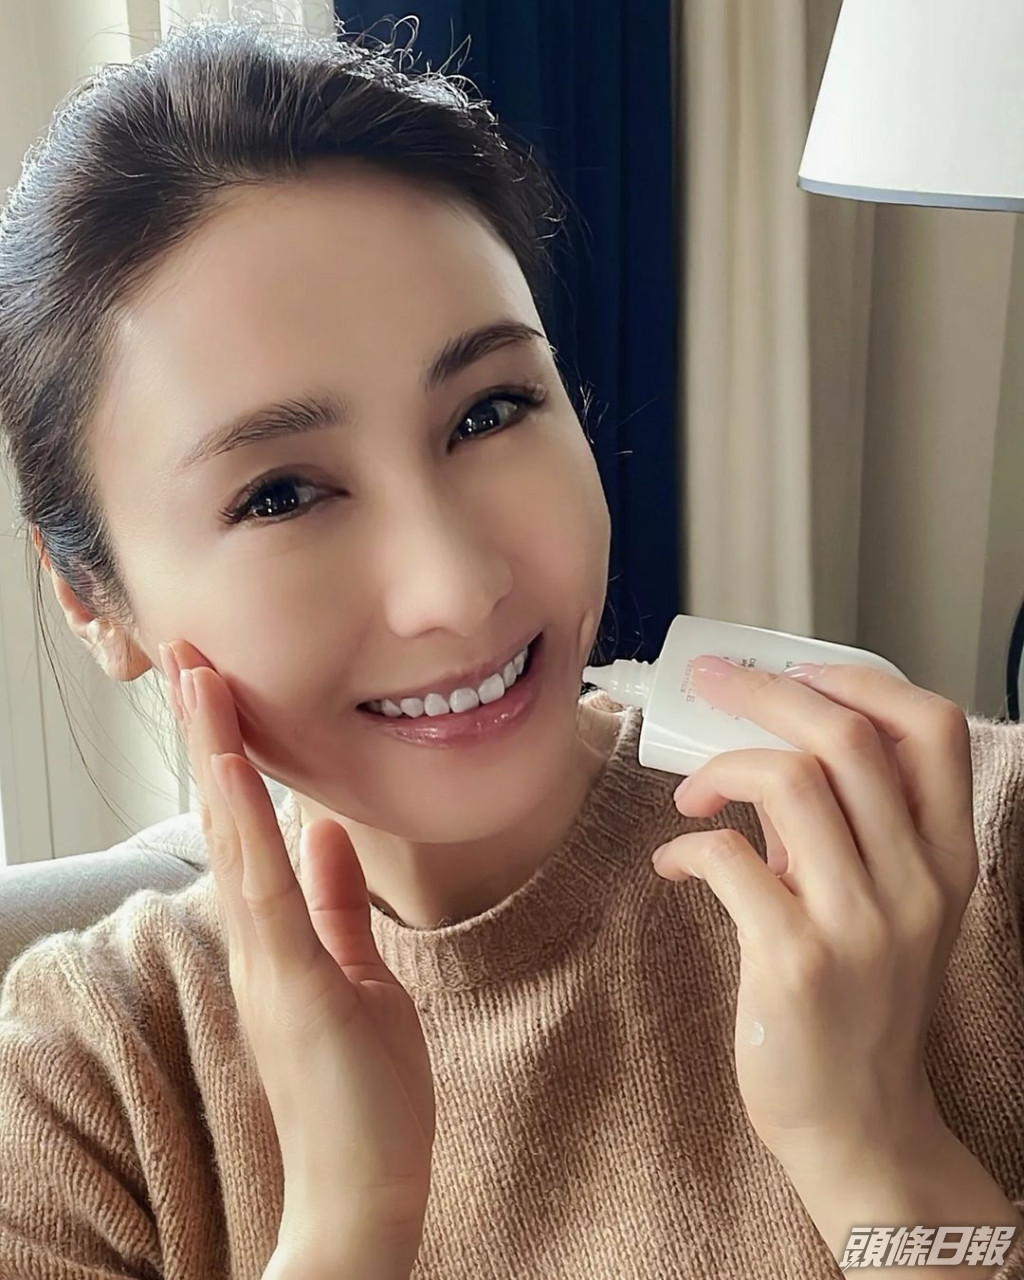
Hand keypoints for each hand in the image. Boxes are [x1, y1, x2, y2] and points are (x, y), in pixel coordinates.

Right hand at [159, 640, 434, 1269]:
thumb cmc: (363, 1092)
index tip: (223, 690)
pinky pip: (268, 892)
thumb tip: (329, 834)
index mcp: (278, 938)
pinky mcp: (293, 988)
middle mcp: (260, 945)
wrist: (363, 1196)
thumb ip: (337, 906)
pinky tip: (236, 770)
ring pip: (237, 843)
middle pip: (229, 822)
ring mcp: (269, 965)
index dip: (233, 757)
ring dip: (221, 758)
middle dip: (213, 737)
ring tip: (202, 683)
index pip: (249, 830)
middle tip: (190, 658)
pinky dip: (250, 826)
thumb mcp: (358, 976)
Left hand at [650, 655, 977, 1180]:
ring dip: (719, 768)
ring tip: (691, 796)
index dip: (859, 680)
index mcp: (947, 857)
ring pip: (788, 780)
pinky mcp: (795, 961)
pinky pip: (726, 858)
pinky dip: (686, 845)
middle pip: (845, 736)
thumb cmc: (861, 1002)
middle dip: (766, 692)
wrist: (859, 1124)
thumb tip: (771, 749)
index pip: (932, 728)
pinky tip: (675, 862)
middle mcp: (916, 882)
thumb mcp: (884, 906)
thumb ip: (846, 827)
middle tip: (711, 686)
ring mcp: (860, 923)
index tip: (798, 673)